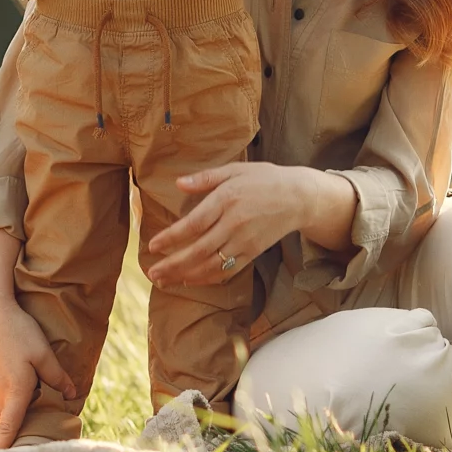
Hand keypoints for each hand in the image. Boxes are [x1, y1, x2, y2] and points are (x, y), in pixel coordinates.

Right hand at [0, 227, 77, 446]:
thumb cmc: (17, 329)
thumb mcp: (43, 352)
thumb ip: (57, 376)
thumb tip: (71, 395)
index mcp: (14, 392)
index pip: (7, 429)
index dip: (4, 451)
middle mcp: (0, 393)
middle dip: (2, 449)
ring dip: (3, 433)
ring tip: (13, 450)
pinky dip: (3, 417)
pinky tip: (15, 416)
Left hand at [144, 163, 356, 288]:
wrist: (299, 197)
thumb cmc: (264, 179)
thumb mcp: (235, 170)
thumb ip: (205, 178)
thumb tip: (178, 183)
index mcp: (227, 200)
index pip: (194, 224)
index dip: (172, 238)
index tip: (153, 246)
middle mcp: (235, 224)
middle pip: (200, 250)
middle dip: (173, 264)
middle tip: (152, 273)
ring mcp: (245, 241)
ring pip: (212, 265)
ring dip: (186, 275)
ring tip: (164, 281)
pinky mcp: (253, 252)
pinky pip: (228, 270)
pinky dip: (208, 278)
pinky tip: (190, 280)